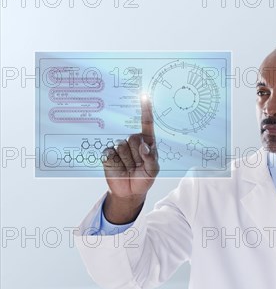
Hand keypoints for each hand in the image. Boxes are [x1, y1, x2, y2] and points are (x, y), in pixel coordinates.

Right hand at [101, 95, 159, 222]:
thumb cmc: (144, 178)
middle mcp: (132, 141)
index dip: (145, 110)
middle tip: (137, 165)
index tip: (144, 96)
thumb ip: (151, 158)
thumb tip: (144, 146)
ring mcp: (119, 147)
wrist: (129, 191)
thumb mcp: (153, 170)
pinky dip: (115, 162)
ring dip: (126, 161)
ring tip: (129, 168)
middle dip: (136, 153)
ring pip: (121, 146)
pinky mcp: (108, 154)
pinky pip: (110, 153)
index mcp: (147, 141)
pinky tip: (119, 168)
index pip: (146, 124)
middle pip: (133, 138)